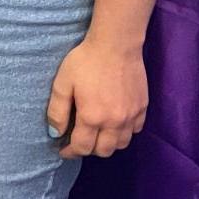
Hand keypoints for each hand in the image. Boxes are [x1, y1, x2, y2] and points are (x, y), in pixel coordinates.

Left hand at [47, 38, 147, 158]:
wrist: (116, 46)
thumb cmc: (85, 62)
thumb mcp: (62, 83)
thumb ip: (57, 111)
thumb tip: (55, 134)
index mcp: (92, 117)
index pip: (83, 148)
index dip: (71, 152)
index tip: (63, 150)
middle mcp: (114, 122)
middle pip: (104, 151)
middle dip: (89, 150)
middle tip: (79, 141)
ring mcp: (132, 116)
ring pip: (122, 144)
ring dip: (108, 144)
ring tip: (96, 134)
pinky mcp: (143, 108)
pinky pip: (135, 131)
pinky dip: (124, 133)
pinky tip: (114, 124)